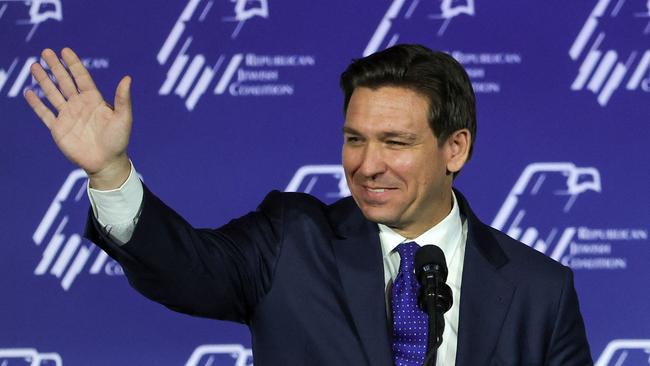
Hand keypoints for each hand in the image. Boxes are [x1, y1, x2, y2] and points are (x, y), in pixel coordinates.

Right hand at [24, 47, 132, 189]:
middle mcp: (79, 105)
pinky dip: (36, 103)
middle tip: (46, 51)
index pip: (82, 78)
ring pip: (52, 94)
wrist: (107, 163)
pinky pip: (45, 113)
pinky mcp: (58, 129)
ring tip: (34, 66)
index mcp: (94, 100)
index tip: (65, 51)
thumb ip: (123, 99)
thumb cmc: (118, 140)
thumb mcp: (123, 118)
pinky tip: (29, 92)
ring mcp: (67, 116)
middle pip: (64, 82)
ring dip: (43, 80)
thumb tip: (127, 77)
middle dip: (55, 67)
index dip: (73, 64)